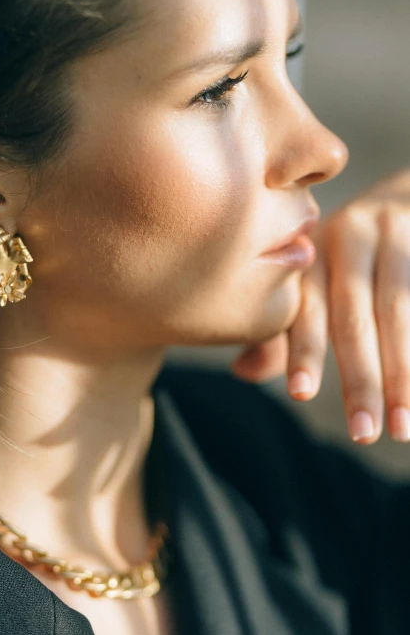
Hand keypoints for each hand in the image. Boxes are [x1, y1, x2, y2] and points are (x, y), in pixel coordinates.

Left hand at [232, 169, 409, 444]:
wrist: (407, 199)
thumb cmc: (347, 261)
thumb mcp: (311, 282)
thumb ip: (283, 329)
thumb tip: (242, 371)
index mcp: (313, 251)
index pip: (306, 307)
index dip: (304, 351)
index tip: (301, 394)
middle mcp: (353, 237)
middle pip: (356, 320)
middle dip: (360, 382)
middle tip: (362, 435)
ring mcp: (399, 235)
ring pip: (400, 315)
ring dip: (403, 377)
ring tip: (402, 428)